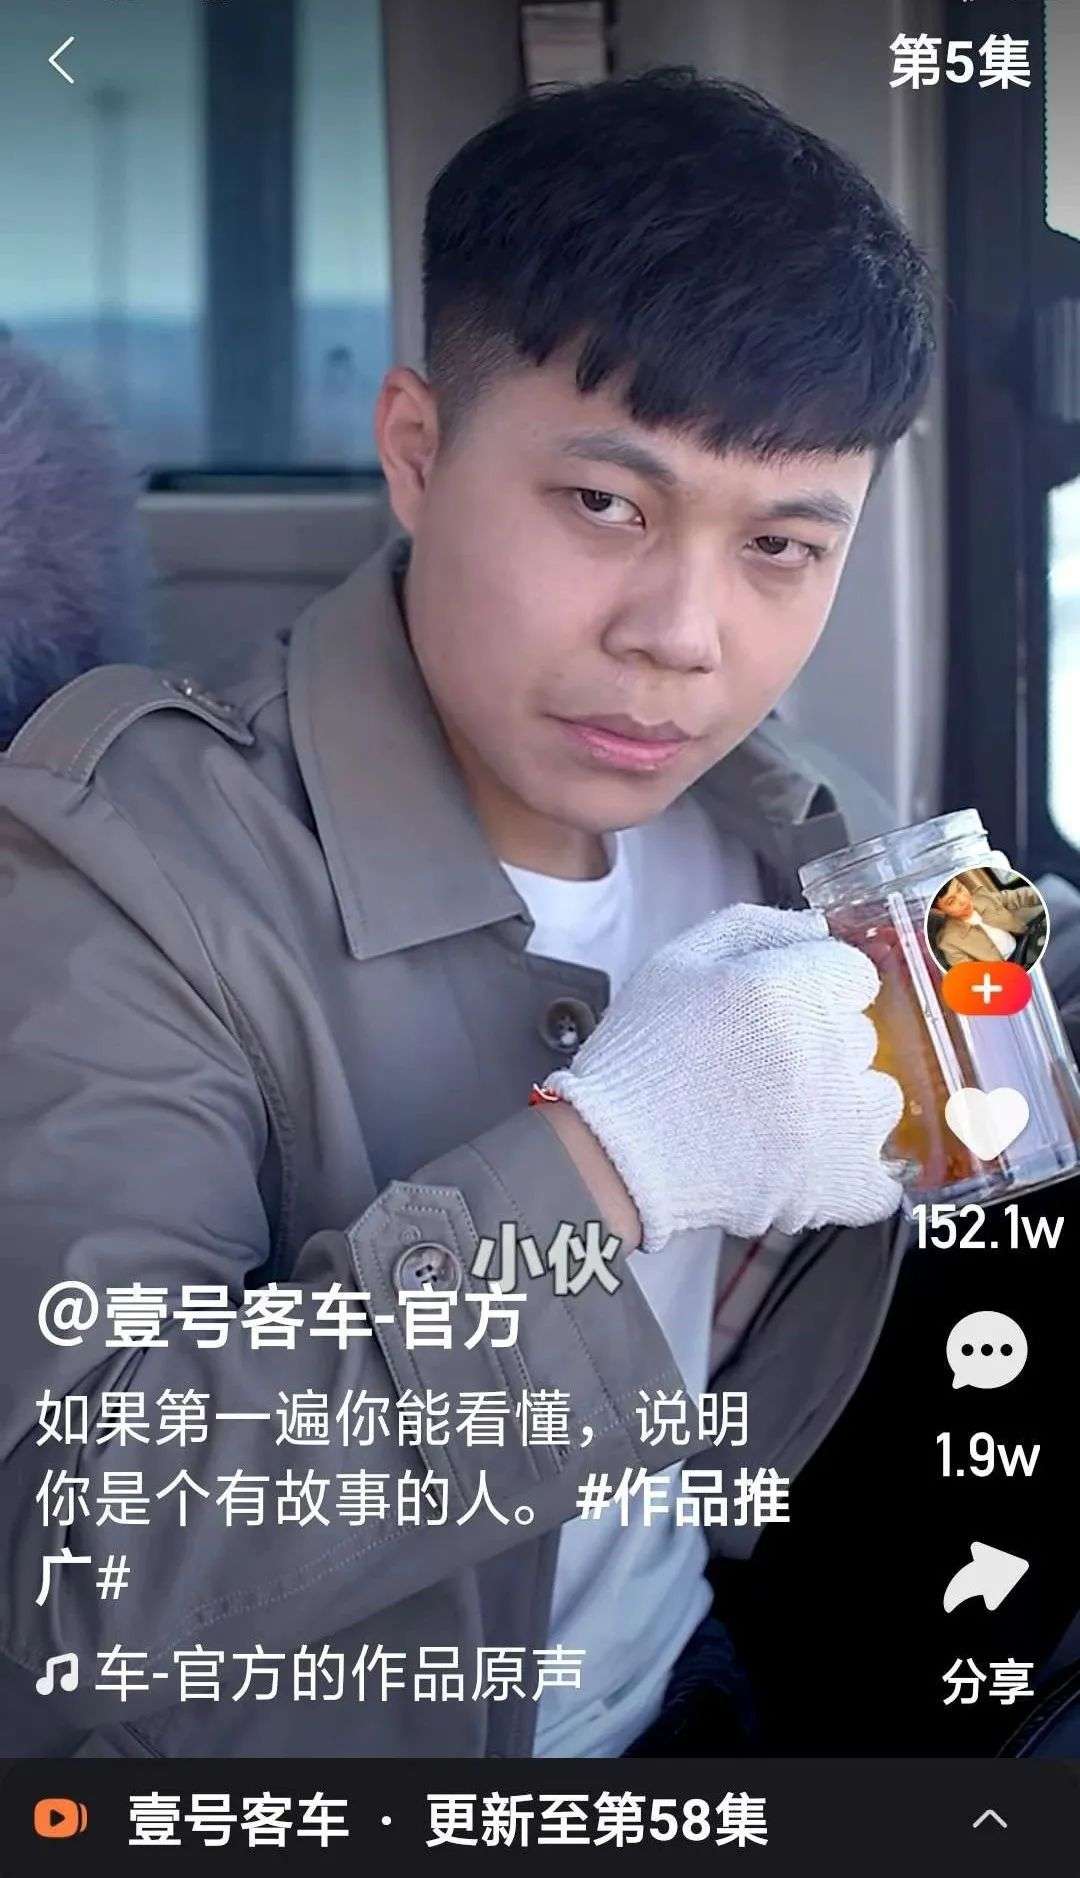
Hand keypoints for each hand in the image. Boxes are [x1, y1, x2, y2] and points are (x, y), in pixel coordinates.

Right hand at [539, 904, 903, 1250]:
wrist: (615, 1155)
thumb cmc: (640, 1056)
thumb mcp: (677, 961)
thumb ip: (753, 926)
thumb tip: (816, 926)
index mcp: (791, 989)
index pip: (856, 974)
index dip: (819, 988)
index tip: (788, 1012)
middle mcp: (827, 1051)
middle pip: (865, 1035)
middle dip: (825, 1045)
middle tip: (765, 1067)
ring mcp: (841, 1121)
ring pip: (880, 1100)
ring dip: (845, 1106)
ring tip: (784, 1118)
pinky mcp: (842, 1184)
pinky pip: (882, 1177)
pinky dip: (853, 1176)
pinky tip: (809, 1164)